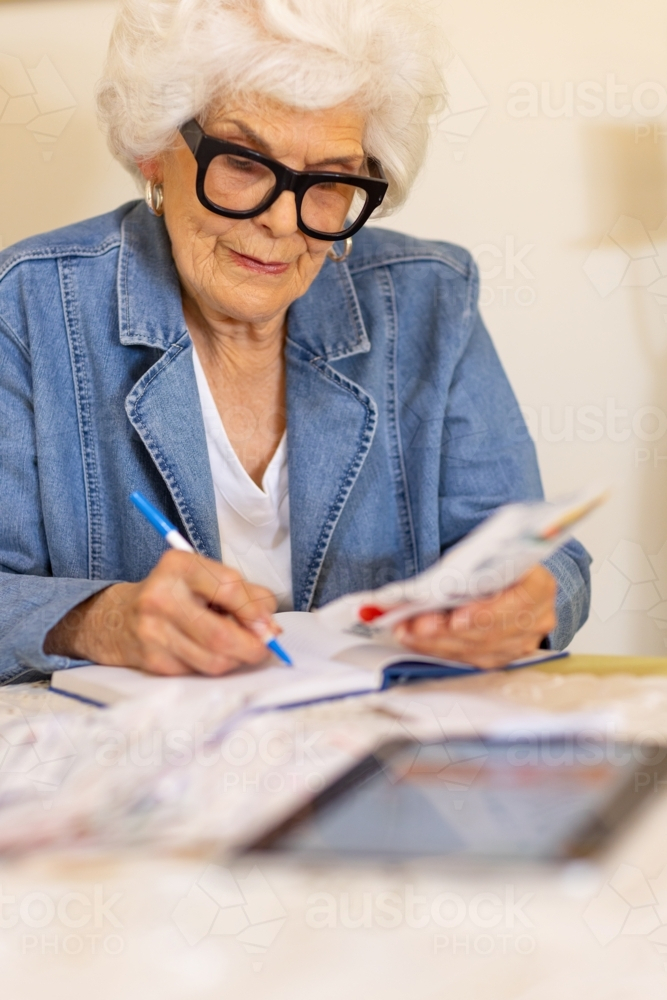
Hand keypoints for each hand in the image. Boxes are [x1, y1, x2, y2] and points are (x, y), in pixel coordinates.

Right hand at [44, 551, 277, 674]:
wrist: (116, 618)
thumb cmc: (174, 594)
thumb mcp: (205, 578)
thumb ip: (245, 594)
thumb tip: (270, 628)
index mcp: (179, 566)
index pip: (230, 588)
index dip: (255, 611)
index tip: (268, 624)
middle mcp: (161, 597)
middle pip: (222, 635)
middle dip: (252, 647)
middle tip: (263, 648)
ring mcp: (153, 632)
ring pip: (214, 660)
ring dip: (235, 659)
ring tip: (234, 647)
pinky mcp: (152, 660)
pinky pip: (199, 672)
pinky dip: (212, 665)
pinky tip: (205, 651)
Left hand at [393, 565, 556, 668]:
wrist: (505, 576)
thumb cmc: (493, 563)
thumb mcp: (484, 555)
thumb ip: (466, 569)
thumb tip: (427, 587)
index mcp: (540, 585)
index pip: (518, 601)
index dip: (486, 612)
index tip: (456, 617)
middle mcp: (537, 618)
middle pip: (491, 631)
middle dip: (448, 629)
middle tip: (416, 624)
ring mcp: (523, 642)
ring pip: (477, 650)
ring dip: (437, 642)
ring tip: (408, 631)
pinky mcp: (503, 656)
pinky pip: (470, 659)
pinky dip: (440, 649)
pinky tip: (418, 640)